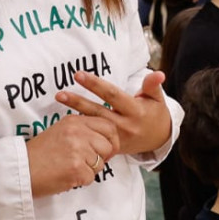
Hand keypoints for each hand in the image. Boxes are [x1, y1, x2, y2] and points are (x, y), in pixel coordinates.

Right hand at [26, 113, 119, 196]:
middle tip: (86, 163)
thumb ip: (82, 131)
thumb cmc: (39, 154)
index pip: (109, 126)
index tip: (105, 150)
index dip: (112, 140)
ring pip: (101, 163)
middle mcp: (78, 132)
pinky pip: (90, 178)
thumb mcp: (60, 131)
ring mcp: (78, 150)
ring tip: (70, 168)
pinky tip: (65, 176)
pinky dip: (80, 181)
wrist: (19, 170)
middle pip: (108, 146)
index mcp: (75, 121)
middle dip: (102, 158)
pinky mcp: (76, 168)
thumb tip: (107, 141)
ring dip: (89, 170)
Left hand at [55, 69, 173, 156]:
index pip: (113, 96)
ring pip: (92, 124)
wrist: (158, 139)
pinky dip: (79, 129)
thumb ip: (152, 86)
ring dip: (75, 113)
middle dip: (79, 102)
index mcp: (136, 111)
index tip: (79, 75)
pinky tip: (64, 121)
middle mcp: (124, 125)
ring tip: (60, 100)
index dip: (96, 85)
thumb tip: (159, 73)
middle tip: (60, 93)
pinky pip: (93, 137)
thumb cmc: (155, 114)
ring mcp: (116, 138)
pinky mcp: (110, 146)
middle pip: (98, 111)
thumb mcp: (157, 99)